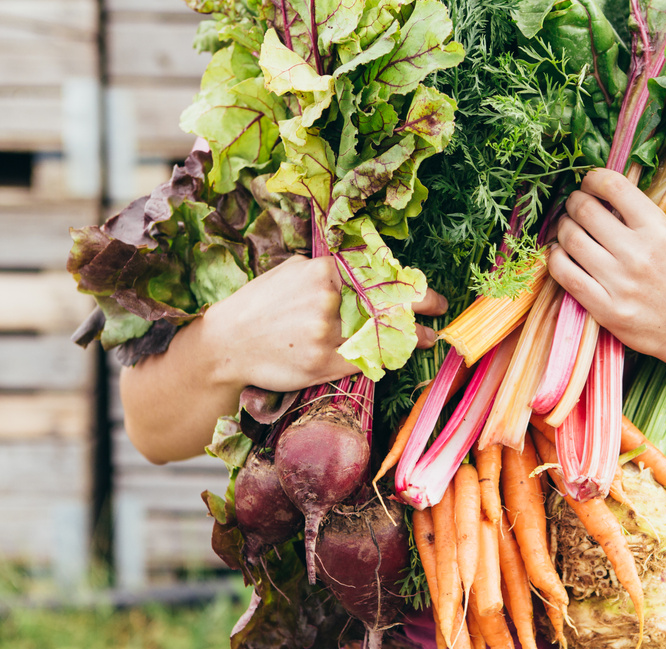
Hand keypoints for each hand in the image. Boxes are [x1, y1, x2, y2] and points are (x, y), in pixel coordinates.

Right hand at [202, 255, 446, 392]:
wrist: (226, 344)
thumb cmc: (259, 305)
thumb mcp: (291, 272)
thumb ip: (327, 270)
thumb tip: (363, 268)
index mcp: (322, 270)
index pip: (376, 274)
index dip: (408, 283)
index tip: (426, 290)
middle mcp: (328, 298)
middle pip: (385, 302)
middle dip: (419, 306)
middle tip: (439, 308)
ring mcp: (325, 331)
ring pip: (380, 333)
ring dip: (411, 336)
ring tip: (429, 336)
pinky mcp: (322, 362)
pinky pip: (364, 359)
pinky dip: (386, 357)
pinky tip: (401, 355)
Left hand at [546, 169, 665, 367]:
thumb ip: (639, 221)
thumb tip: (601, 197)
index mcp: (658, 230)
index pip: (614, 187)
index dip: (593, 178)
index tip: (589, 183)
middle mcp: (638, 253)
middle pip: (585, 211)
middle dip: (574, 203)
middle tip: (574, 207)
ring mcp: (620, 282)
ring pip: (571, 240)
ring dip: (562, 229)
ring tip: (567, 230)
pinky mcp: (606, 309)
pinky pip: (565, 274)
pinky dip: (556, 259)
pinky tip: (561, 255)